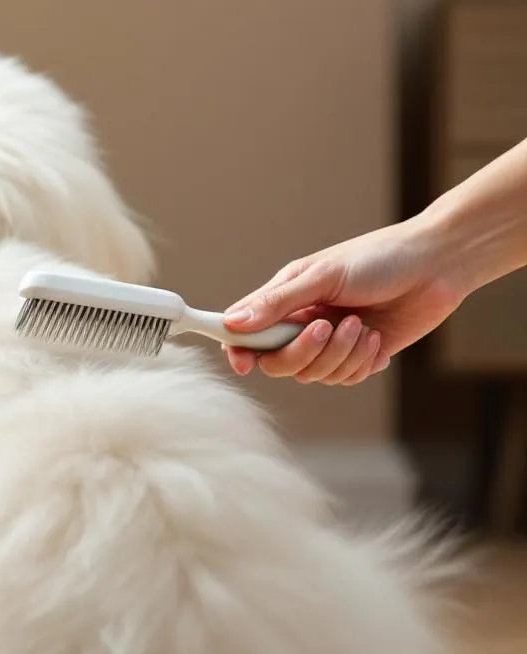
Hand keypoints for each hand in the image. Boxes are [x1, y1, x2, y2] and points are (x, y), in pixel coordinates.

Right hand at [221, 217, 466, 384]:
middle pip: (278, 363)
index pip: (246, 331)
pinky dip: (362, 362)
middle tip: (328, 327)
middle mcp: (303, 323)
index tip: (243, 363)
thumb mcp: (323, 276)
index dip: (238, 350)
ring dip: (341, 354)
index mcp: (287, 299)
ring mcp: (331, 342)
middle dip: (304, 351)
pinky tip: (377, 338)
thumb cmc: (379, 259)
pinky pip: (345, 379)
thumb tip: (232, 323)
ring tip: (363, 327)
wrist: (437, 266)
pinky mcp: (359, 357)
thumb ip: (277, 303)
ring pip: (314, 374)